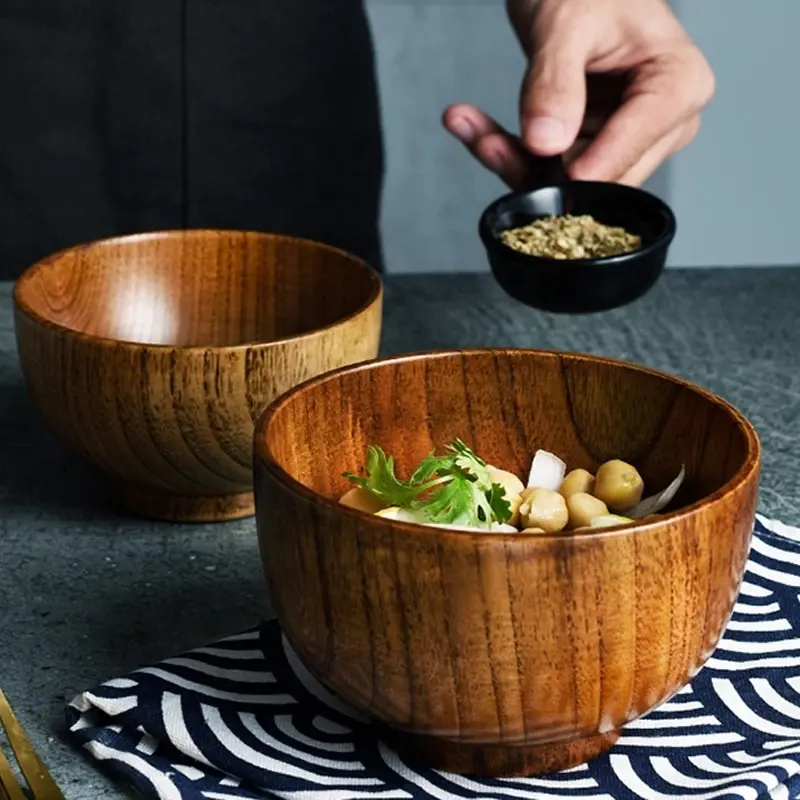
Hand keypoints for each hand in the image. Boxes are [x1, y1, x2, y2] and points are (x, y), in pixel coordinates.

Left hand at [442, 0, 714, 188]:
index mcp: (679, 86)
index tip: (542, 164)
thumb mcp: (565, 25)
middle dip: (538, 165)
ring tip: (466, 123)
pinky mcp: (590, 149)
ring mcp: (626, 141)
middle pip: (599, 176)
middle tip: (486, 141)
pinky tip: (469, 124)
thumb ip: (555, 84)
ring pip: (565, 182)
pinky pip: (546, 170)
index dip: (584, 169)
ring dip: (511, 160)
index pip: (631, 148)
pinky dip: (506, 151)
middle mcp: (663, 123)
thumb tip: (546, 144)